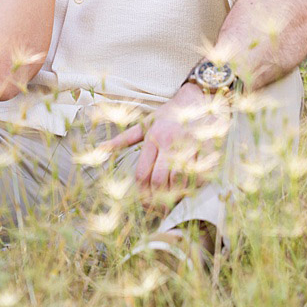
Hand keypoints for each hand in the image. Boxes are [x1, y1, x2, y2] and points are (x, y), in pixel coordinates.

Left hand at [104, 83, 231, 202]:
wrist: (198, 98)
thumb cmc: (169, 114)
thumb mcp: (145, 123)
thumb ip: (123, 139)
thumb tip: (99, 149)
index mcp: (153, 137)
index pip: (143, 173)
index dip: (142, 193)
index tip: (144, 203)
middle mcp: (170, 141)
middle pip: (160, 180)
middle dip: (158, 199)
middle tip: (159, 209)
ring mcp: (190, 145)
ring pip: (180, 180)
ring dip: (176, 195)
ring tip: (173, 201)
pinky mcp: (207, 149)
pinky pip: (200, 175)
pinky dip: (194, 187)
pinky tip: (190, 190)